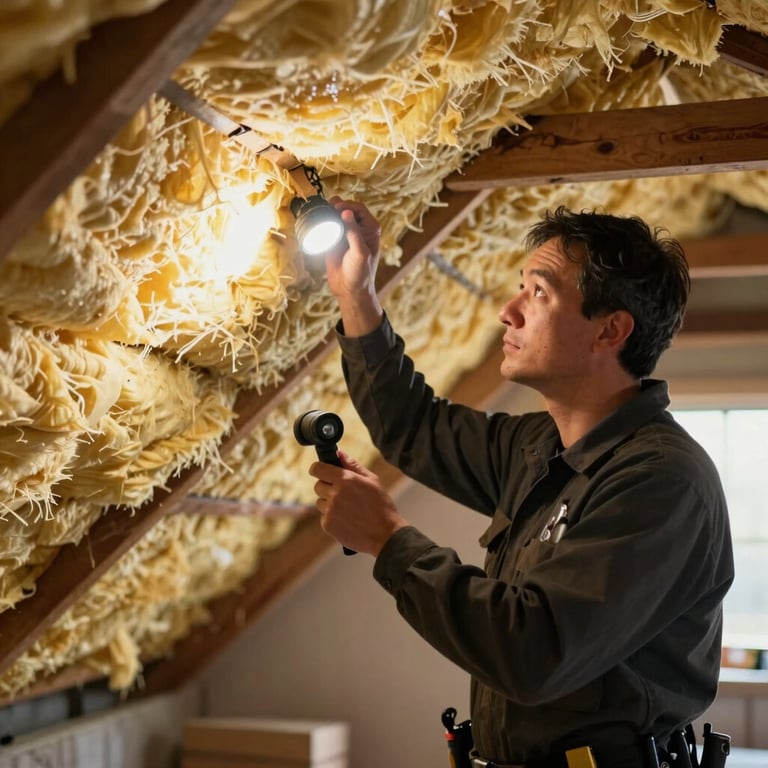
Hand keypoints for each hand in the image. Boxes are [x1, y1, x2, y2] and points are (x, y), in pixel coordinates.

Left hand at [309, 451, 407, 556]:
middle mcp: (335, 494)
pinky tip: (347, 519)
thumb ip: (353, 465)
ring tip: (347, 508)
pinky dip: (332, 517)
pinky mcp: (328, 525)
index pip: (318, 469)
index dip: (318, 469)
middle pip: (318, 485)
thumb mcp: (372, 480)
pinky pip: (323, 516)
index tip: (321, 471)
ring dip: (329, 503)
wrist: (385, 534)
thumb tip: (339, 454)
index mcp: (345, 479)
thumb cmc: (381, 506)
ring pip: (320, 502)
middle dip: (327, 487)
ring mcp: (330, 510)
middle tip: (342, 493)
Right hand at [324, 198, 383, 336]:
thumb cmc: (360, 273)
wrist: (349, 290)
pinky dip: (322, 221)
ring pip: (336, 215)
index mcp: (370, 229)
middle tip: (327, 209)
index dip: (348, 205)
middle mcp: (359, 229)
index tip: (337, 208)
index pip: (359, 208)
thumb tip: (346, 212)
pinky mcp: (334, 240)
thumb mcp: (359, 253)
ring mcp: (346, 234)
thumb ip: (353, 233)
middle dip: (336, 205)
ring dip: (328, 212)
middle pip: (347, 208)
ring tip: (320, 213)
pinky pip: (327, 226)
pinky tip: (316, 221)